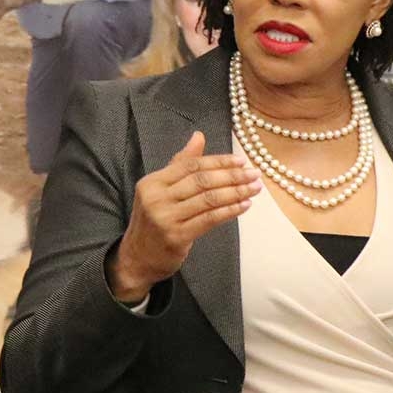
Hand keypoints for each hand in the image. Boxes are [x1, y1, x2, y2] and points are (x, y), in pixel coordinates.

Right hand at [106, 131, 261, 301]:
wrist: (137, 257)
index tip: (241, 161)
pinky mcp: (177, 237)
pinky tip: (244, 205)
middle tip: (254, 174)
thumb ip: (180, 164)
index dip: (218, 161)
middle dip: (232, 176)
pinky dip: (230, 211)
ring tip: (255, 188)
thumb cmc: (153, 221)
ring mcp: (165, 218)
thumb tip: (199, 136)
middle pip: (201, 181)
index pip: (191, 165)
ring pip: (208, 199)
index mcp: (152, 182)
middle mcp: (156, 198)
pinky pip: (210, 219)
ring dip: (236, 192)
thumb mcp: (160, 190)